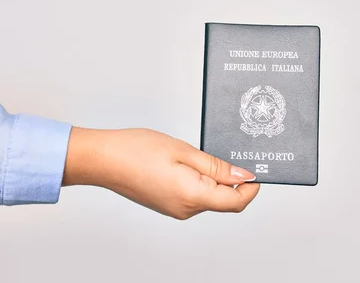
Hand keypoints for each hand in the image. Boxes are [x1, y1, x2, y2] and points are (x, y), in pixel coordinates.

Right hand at [62, 127, 259, 219]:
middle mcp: (185, 210)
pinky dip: (200, 182)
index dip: (251, 188)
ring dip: (214, 179)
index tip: (256, 171)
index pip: (236, 202)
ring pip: (208, 197)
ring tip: (202, 154)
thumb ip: (216, 167)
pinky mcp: (167, 205)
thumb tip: (243, 176)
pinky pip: (194, 196)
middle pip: (223, 200)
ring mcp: (175, 209)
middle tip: (230, 153)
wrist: (103, 160)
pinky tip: (189, 162)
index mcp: (193, 197)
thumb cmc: (137, 151)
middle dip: (232, 180)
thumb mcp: (184, 151)